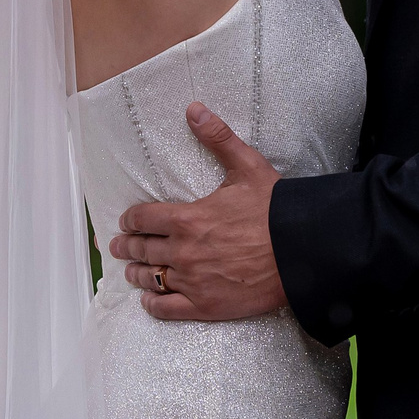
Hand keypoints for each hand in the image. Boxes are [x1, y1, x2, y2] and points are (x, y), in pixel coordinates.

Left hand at [104, 103, 286, 321]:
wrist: (302, 251)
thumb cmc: (275, 209)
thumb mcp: (246, 166)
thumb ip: (217, 138)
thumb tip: (194, 110)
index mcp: (187, 218)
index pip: (143, 219)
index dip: (130, 220)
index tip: (126, 221)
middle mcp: (183, 251)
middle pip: (142, 249)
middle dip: (126, 247)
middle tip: (116, 247)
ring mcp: (193, 280)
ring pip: (152, 278)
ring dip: (137, 274)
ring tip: (130, 273)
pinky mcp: (206, 305)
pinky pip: (169, 308)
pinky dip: (153, 305)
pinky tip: (148, 301)